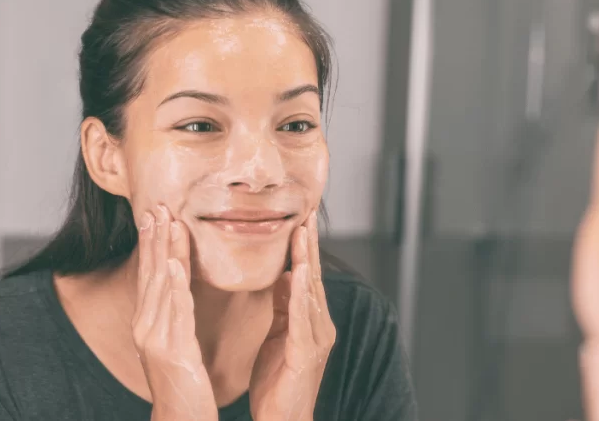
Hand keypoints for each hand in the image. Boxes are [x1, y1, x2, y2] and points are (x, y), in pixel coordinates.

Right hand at [133, 205, 217, 420]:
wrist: (180, 418)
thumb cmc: (183, 383)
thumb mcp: (177, 342)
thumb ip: (177, 315)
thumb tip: (180, 287)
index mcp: (149, 323)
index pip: (151, 274)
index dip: (153, 243)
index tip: (156, 213)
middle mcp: (147, 326)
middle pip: (152, 274)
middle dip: (155, 238)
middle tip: (159, 205)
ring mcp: (157, 338)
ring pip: (163, 286)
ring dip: (166, 252)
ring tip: (169, 222)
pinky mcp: (173, 350)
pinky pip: (175, 312)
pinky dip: (175, 287)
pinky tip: (177, 265)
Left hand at [250, 212, 336, 420]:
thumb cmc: (278, 383)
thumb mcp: (278, 336)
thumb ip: (284, 307)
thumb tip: (285, 276)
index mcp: (310, 321)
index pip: (307, 277)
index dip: (304, 249)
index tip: (300, 221)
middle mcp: (320, 325)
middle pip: (314, 278)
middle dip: (309, 246)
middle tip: (306, 215)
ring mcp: (317, 338)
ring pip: (312, 292)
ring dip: (307, 260)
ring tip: (303, 234)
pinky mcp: (306, 351)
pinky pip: (303, 316)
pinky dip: (302, 292)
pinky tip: (299, 271)